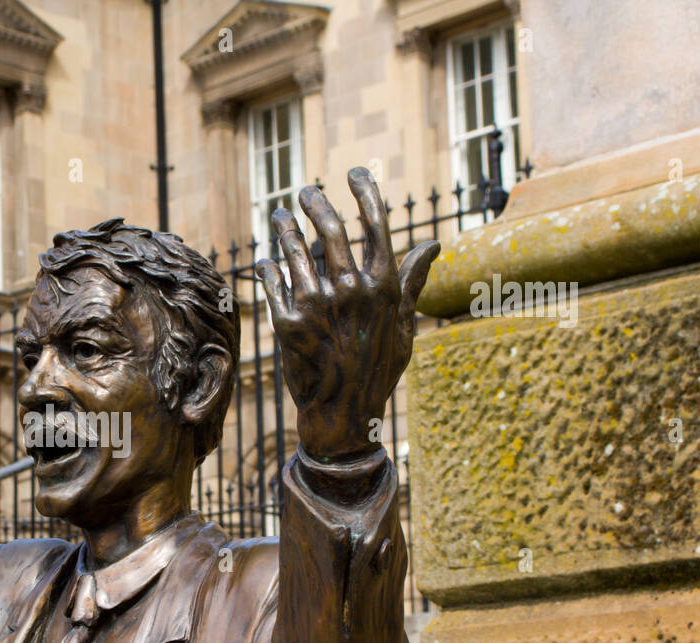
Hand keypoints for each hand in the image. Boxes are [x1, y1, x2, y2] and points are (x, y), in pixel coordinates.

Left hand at [256, 168, 439, 463]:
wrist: (343, 413)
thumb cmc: (377, 368)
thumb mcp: (403, 326)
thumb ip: (411, 281)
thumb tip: (434, 244)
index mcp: (383, 287)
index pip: (376, 224)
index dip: (365, 191)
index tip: (355, 172)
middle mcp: (351, 290)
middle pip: (331, 229)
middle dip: (316, 203)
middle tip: (306, 191)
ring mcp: (318, 305)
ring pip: (296, 252)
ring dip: (286, 229)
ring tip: (280, 216)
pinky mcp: (288, 322)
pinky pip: (274, 283)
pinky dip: (268, 267)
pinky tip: (266, 259)